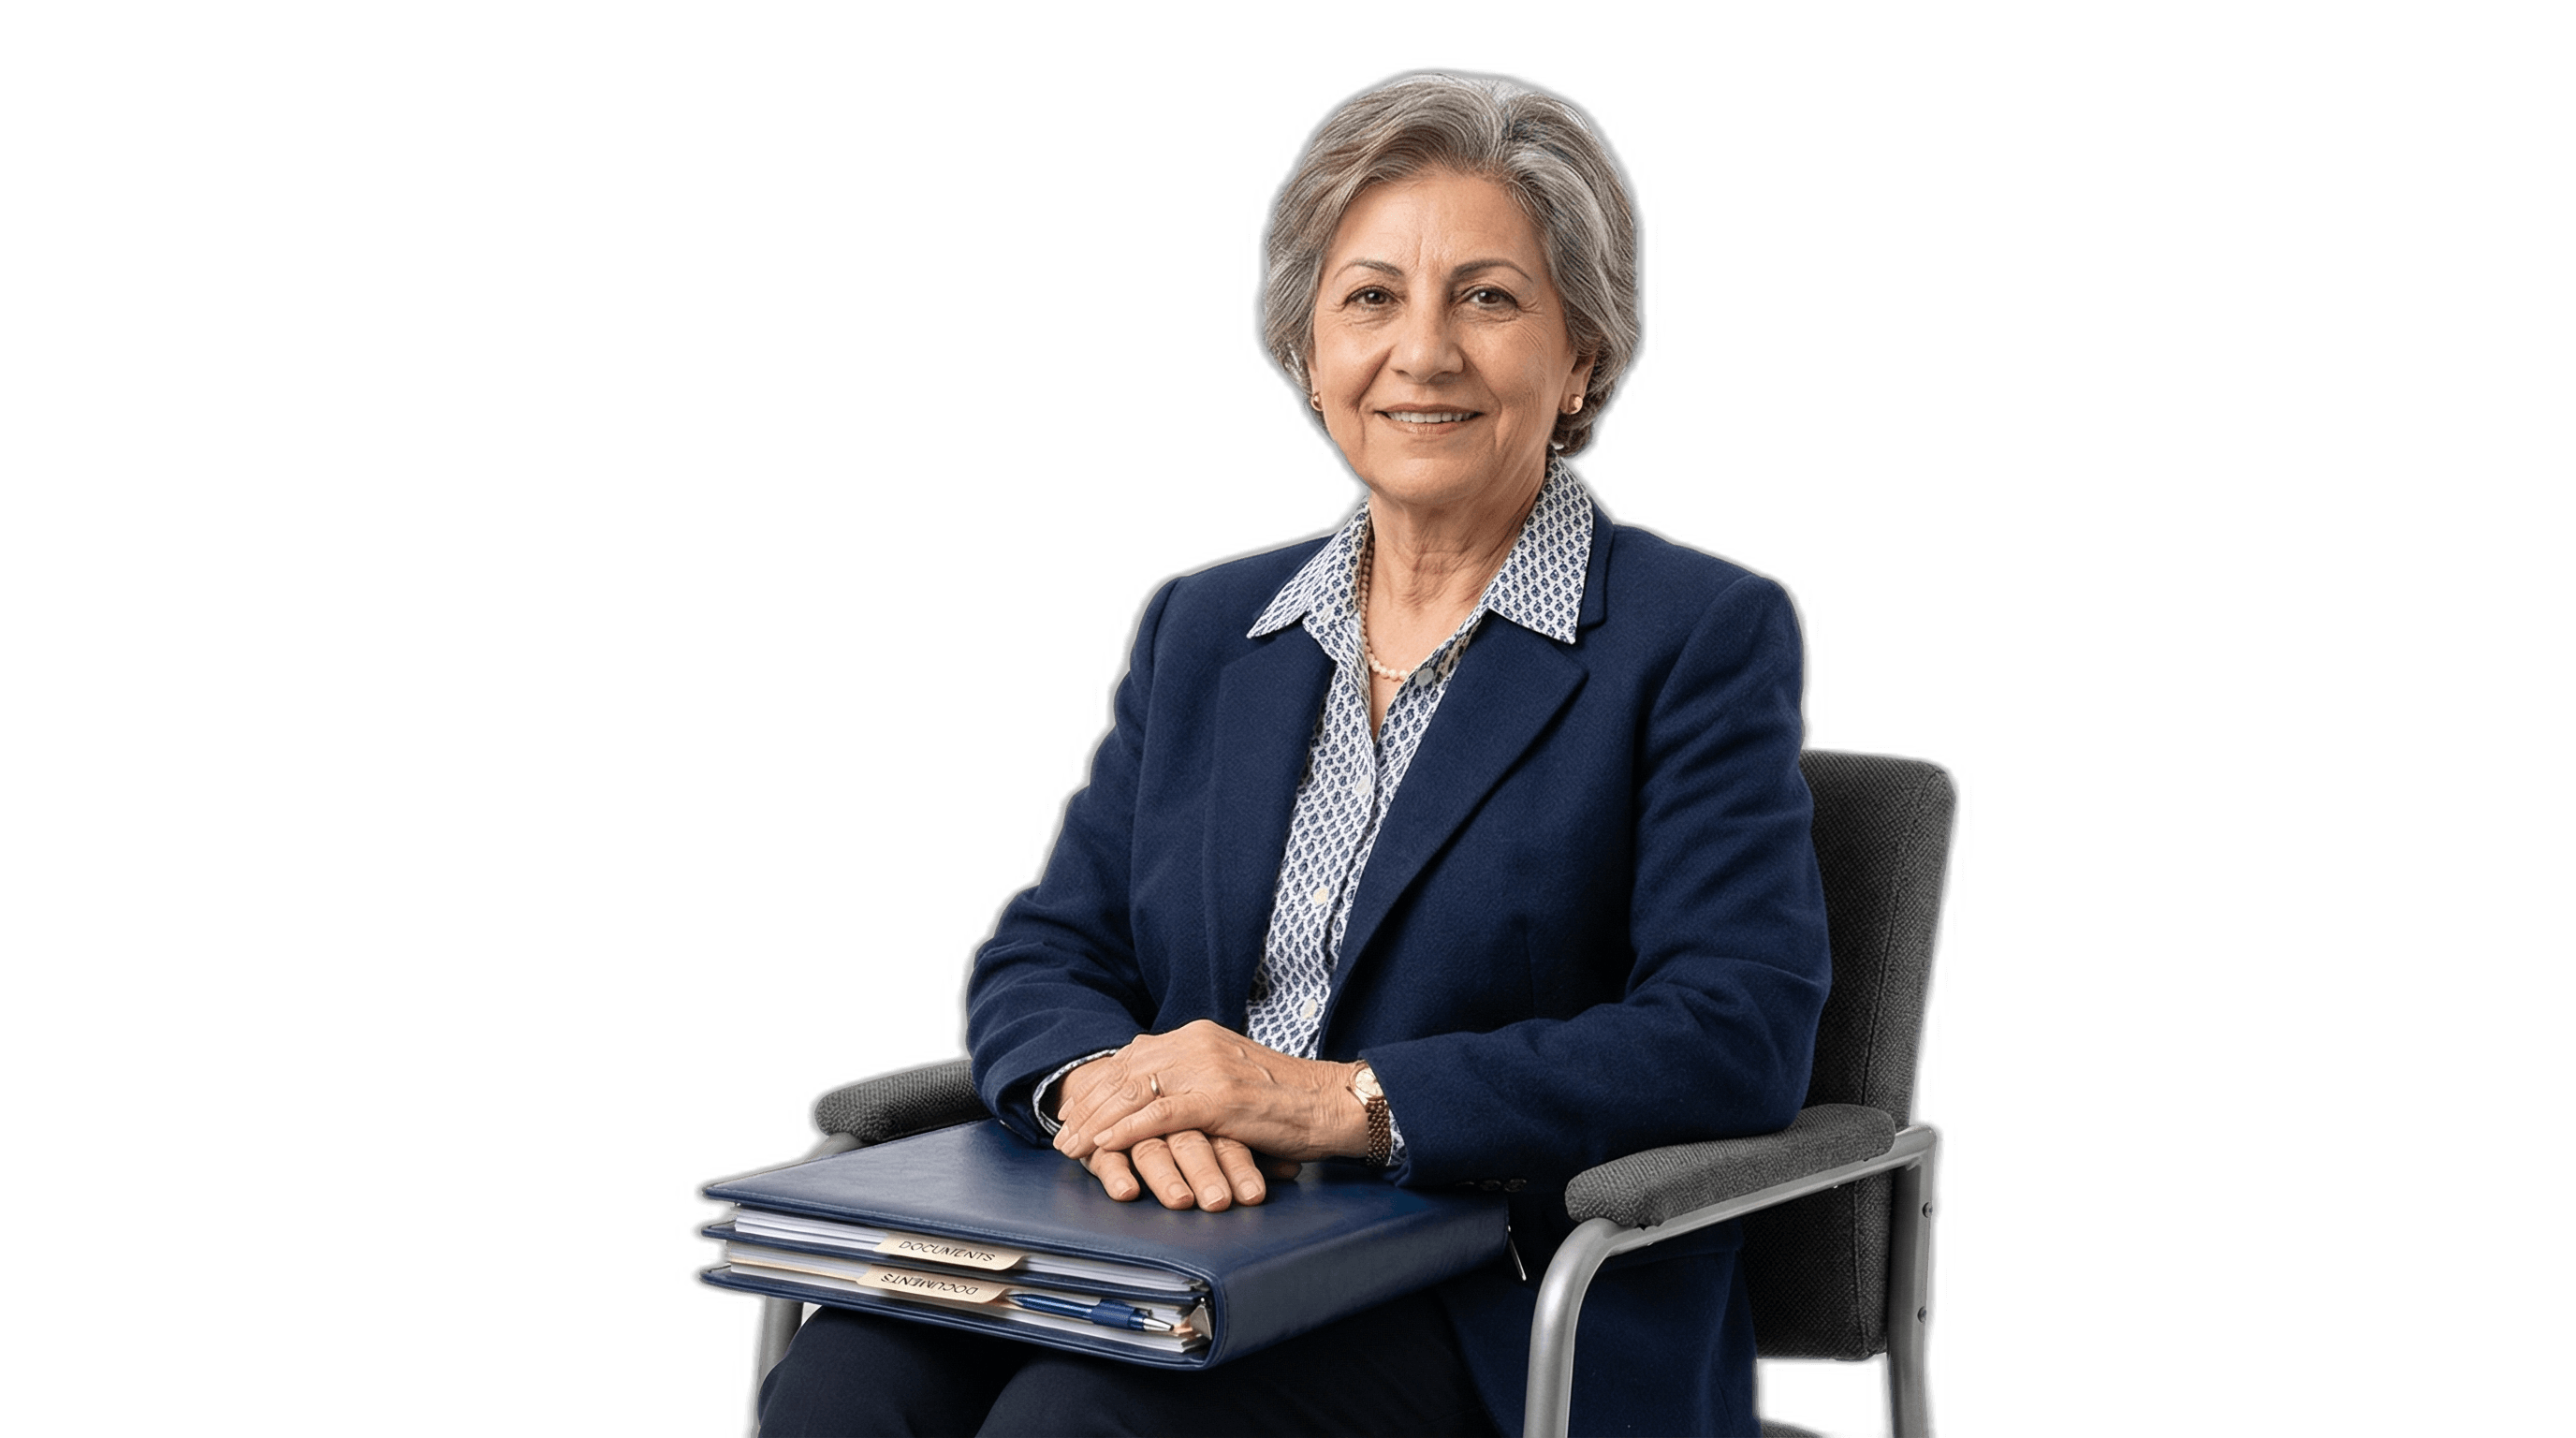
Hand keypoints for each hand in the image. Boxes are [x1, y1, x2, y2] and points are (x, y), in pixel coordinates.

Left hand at [1057, 1052, 1298, 1208]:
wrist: (1333, 1102)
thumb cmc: (1286, 1099)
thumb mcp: (1230, 1075)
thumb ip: (1194, 1076)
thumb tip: (1155, 1092)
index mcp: (1196, 1035)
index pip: (1130, 1056)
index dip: (1096, 1085)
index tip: (1073, 1111)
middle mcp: (1196, 1044)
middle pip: (1123, 1072)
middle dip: (1087, 1106)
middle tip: (1061, 1133)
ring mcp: (1207, 1069)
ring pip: (1133, 1092)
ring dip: (1096, 1122)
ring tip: (1071, 1146)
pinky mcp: (1220, 1099)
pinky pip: (1161, 1113)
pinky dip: (1127, 1130)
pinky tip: (1105, 1145)